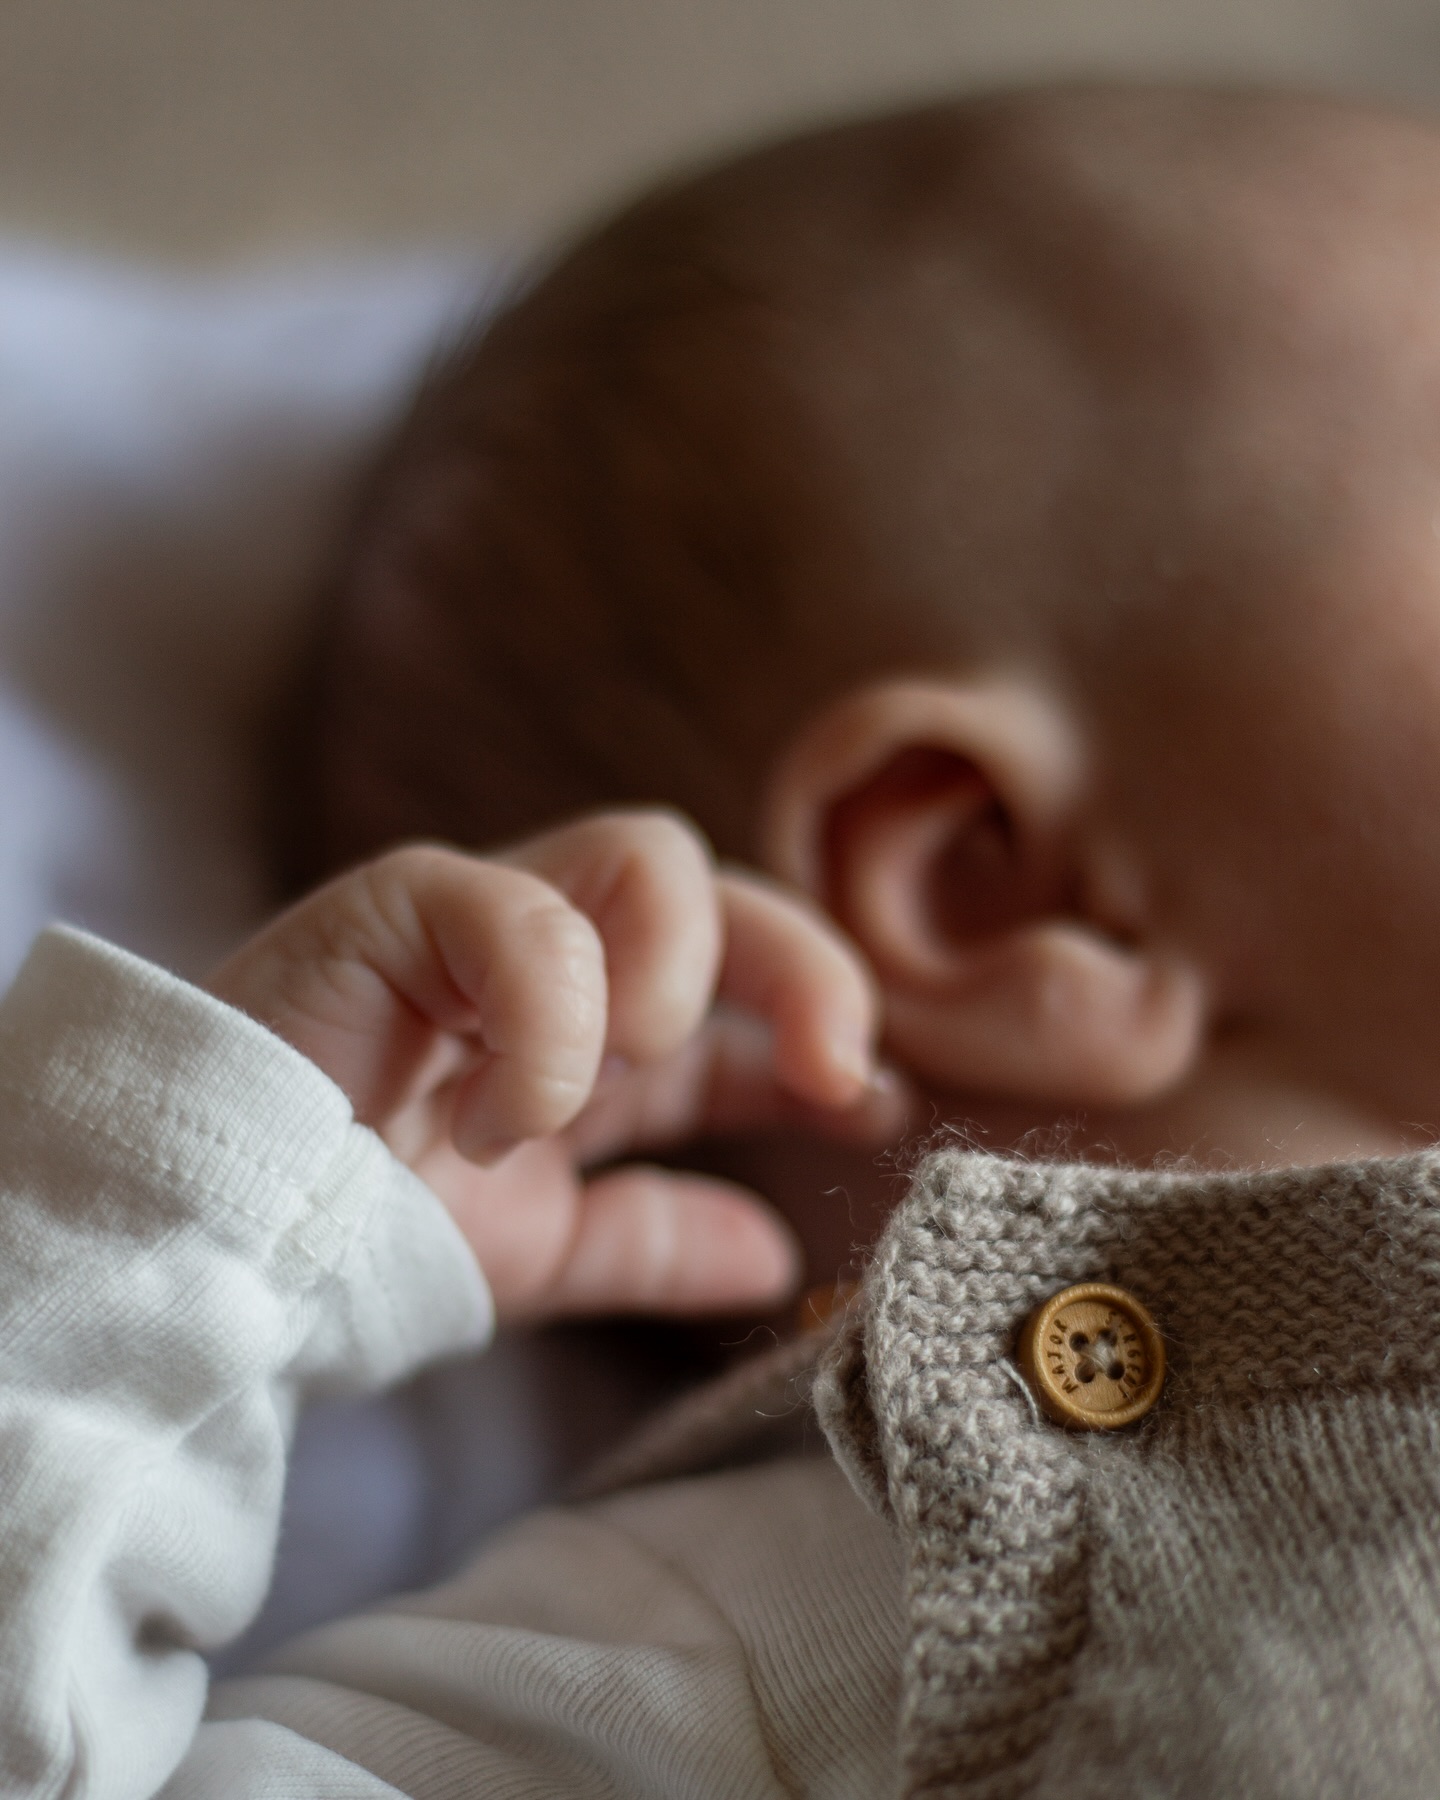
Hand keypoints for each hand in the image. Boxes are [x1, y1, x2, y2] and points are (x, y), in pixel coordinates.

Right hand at [208, 812, 906, 1320]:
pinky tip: (512, 1111)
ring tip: (631, 1069)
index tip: (874, 1105)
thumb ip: (654, 1242)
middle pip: (723, 889)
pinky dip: (549, 1016)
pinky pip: (516, 909)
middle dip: (807, 967)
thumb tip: (778, 1261)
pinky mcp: (400, 904)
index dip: (826, 1024)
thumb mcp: (540, 1250)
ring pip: (648, 851)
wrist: (215, 1241)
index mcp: (595, 1031)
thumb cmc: (360, 1234)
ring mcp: (481, 917)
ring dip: (679, 969)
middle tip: (834, 1077)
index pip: (743, 987)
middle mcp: (555, 958)